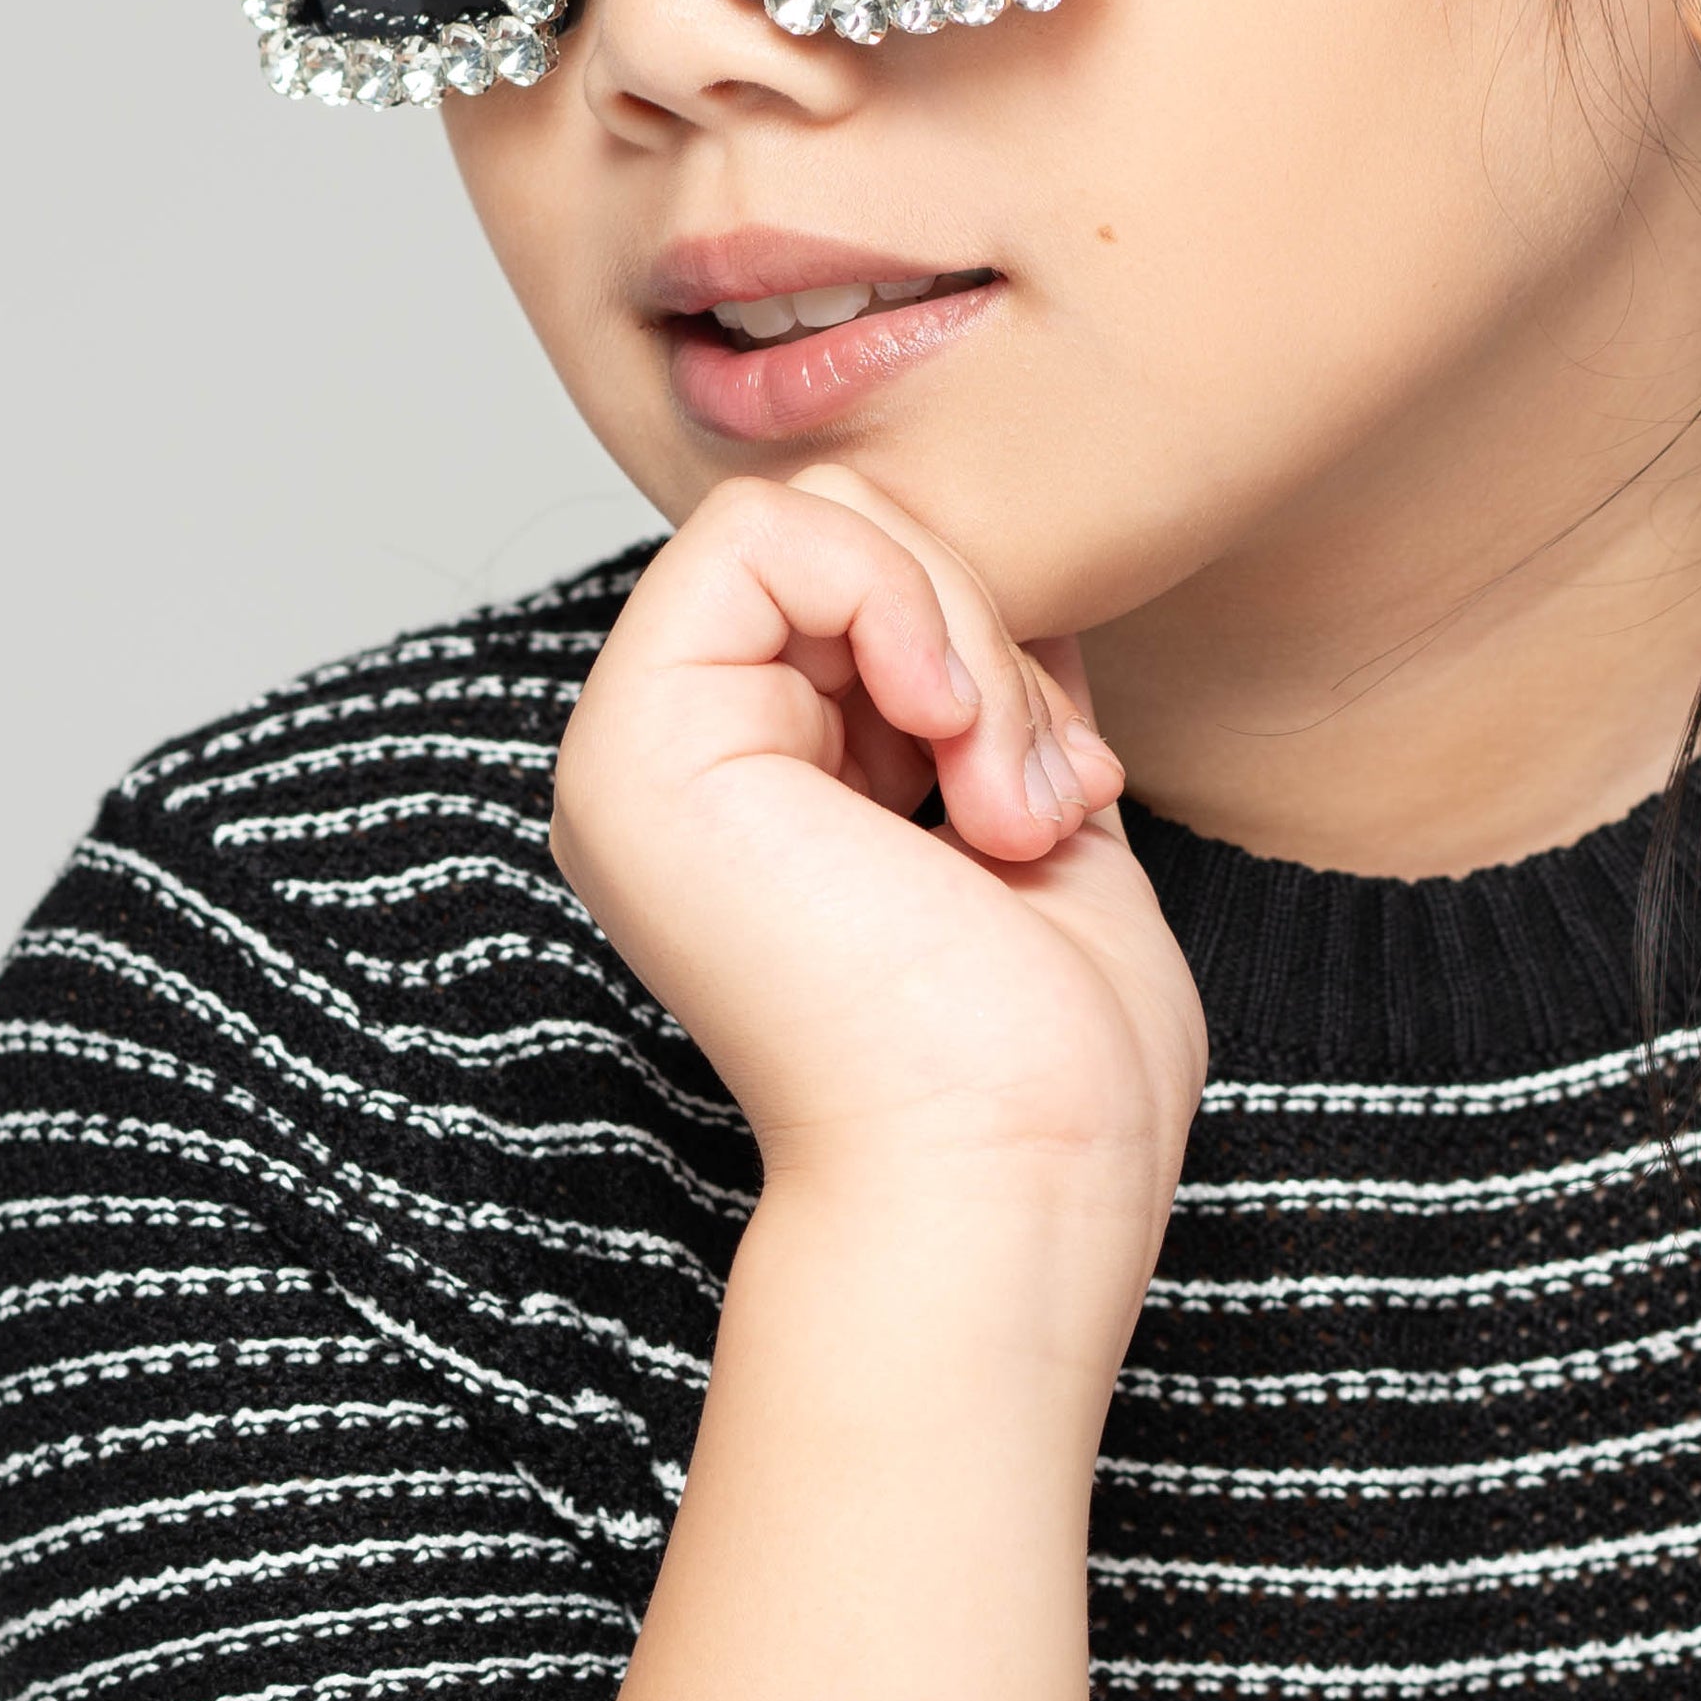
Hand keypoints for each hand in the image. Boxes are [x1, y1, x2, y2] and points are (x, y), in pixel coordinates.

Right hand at [550, 465, 1205, 1239]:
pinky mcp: (636, 748)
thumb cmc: (1048, 1065)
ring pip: (818, 519)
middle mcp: (683, 768)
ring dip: (964, 636)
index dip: (994, 635)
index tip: (1065, 784)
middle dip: (987, 630)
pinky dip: (901, 603)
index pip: (872, 585)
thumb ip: (989, 695)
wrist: (1010, 1181)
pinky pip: (763, 532)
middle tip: (1040, 793)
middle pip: (845, 533)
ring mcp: (641, 754)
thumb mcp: (1031, 818)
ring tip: (1008, 802)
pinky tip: (951, 742)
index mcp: (760, 795)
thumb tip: (1010, 582)